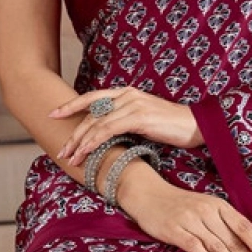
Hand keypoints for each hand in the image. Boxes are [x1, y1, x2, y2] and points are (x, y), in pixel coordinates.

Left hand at [49, 87, 203, 164]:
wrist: (196, 125)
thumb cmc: (172, 126)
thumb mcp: (144, 120)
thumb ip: (125, 120)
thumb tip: (106, 135)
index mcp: (127, 92)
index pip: (93, 97)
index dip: (72, 105)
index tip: (54, 114)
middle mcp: (127, 94)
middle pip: (91, 112)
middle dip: (74, 132)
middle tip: (62, 150)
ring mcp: (133, 104)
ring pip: (97, 122)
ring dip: (81, 142)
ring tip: (72, 158)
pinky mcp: (139, 116)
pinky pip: (109, 129)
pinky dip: (95, 141)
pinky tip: (87, 152)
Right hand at [118, 160, 251, 251]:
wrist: (149, 195)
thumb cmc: (181, 205)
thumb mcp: (206, 207)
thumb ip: (223, 223)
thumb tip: (245, 248)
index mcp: (218, 205)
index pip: (243, 225)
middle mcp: (207, 212)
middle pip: (233, 240)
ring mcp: (191, 221)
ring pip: (217, 246)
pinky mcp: (175, 231)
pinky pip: (194, 246)